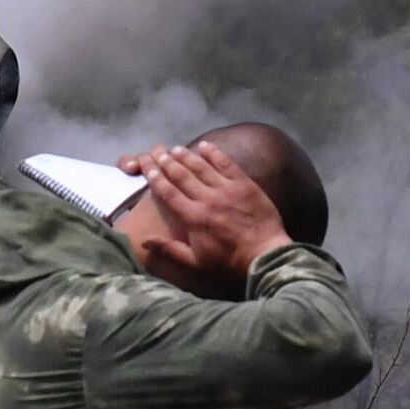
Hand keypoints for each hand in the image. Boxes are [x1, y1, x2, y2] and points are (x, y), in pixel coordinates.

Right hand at [119, 141, 292, 278]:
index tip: (147, 168)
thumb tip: (144, 240)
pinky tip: (205, 145)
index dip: (155, 178)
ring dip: (186, 156)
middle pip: (181, 175)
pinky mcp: (244, 185)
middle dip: (166, 162)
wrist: (265, 257)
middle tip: (157, 151)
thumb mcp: (195, 263)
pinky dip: (215, 153)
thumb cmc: (228, 263)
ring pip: (201, 167)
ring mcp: (226, 190)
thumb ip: (169, 250)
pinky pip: (227, 164)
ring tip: (175, 149)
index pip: (168, 192)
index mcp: (192, 217)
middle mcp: (206, 199)